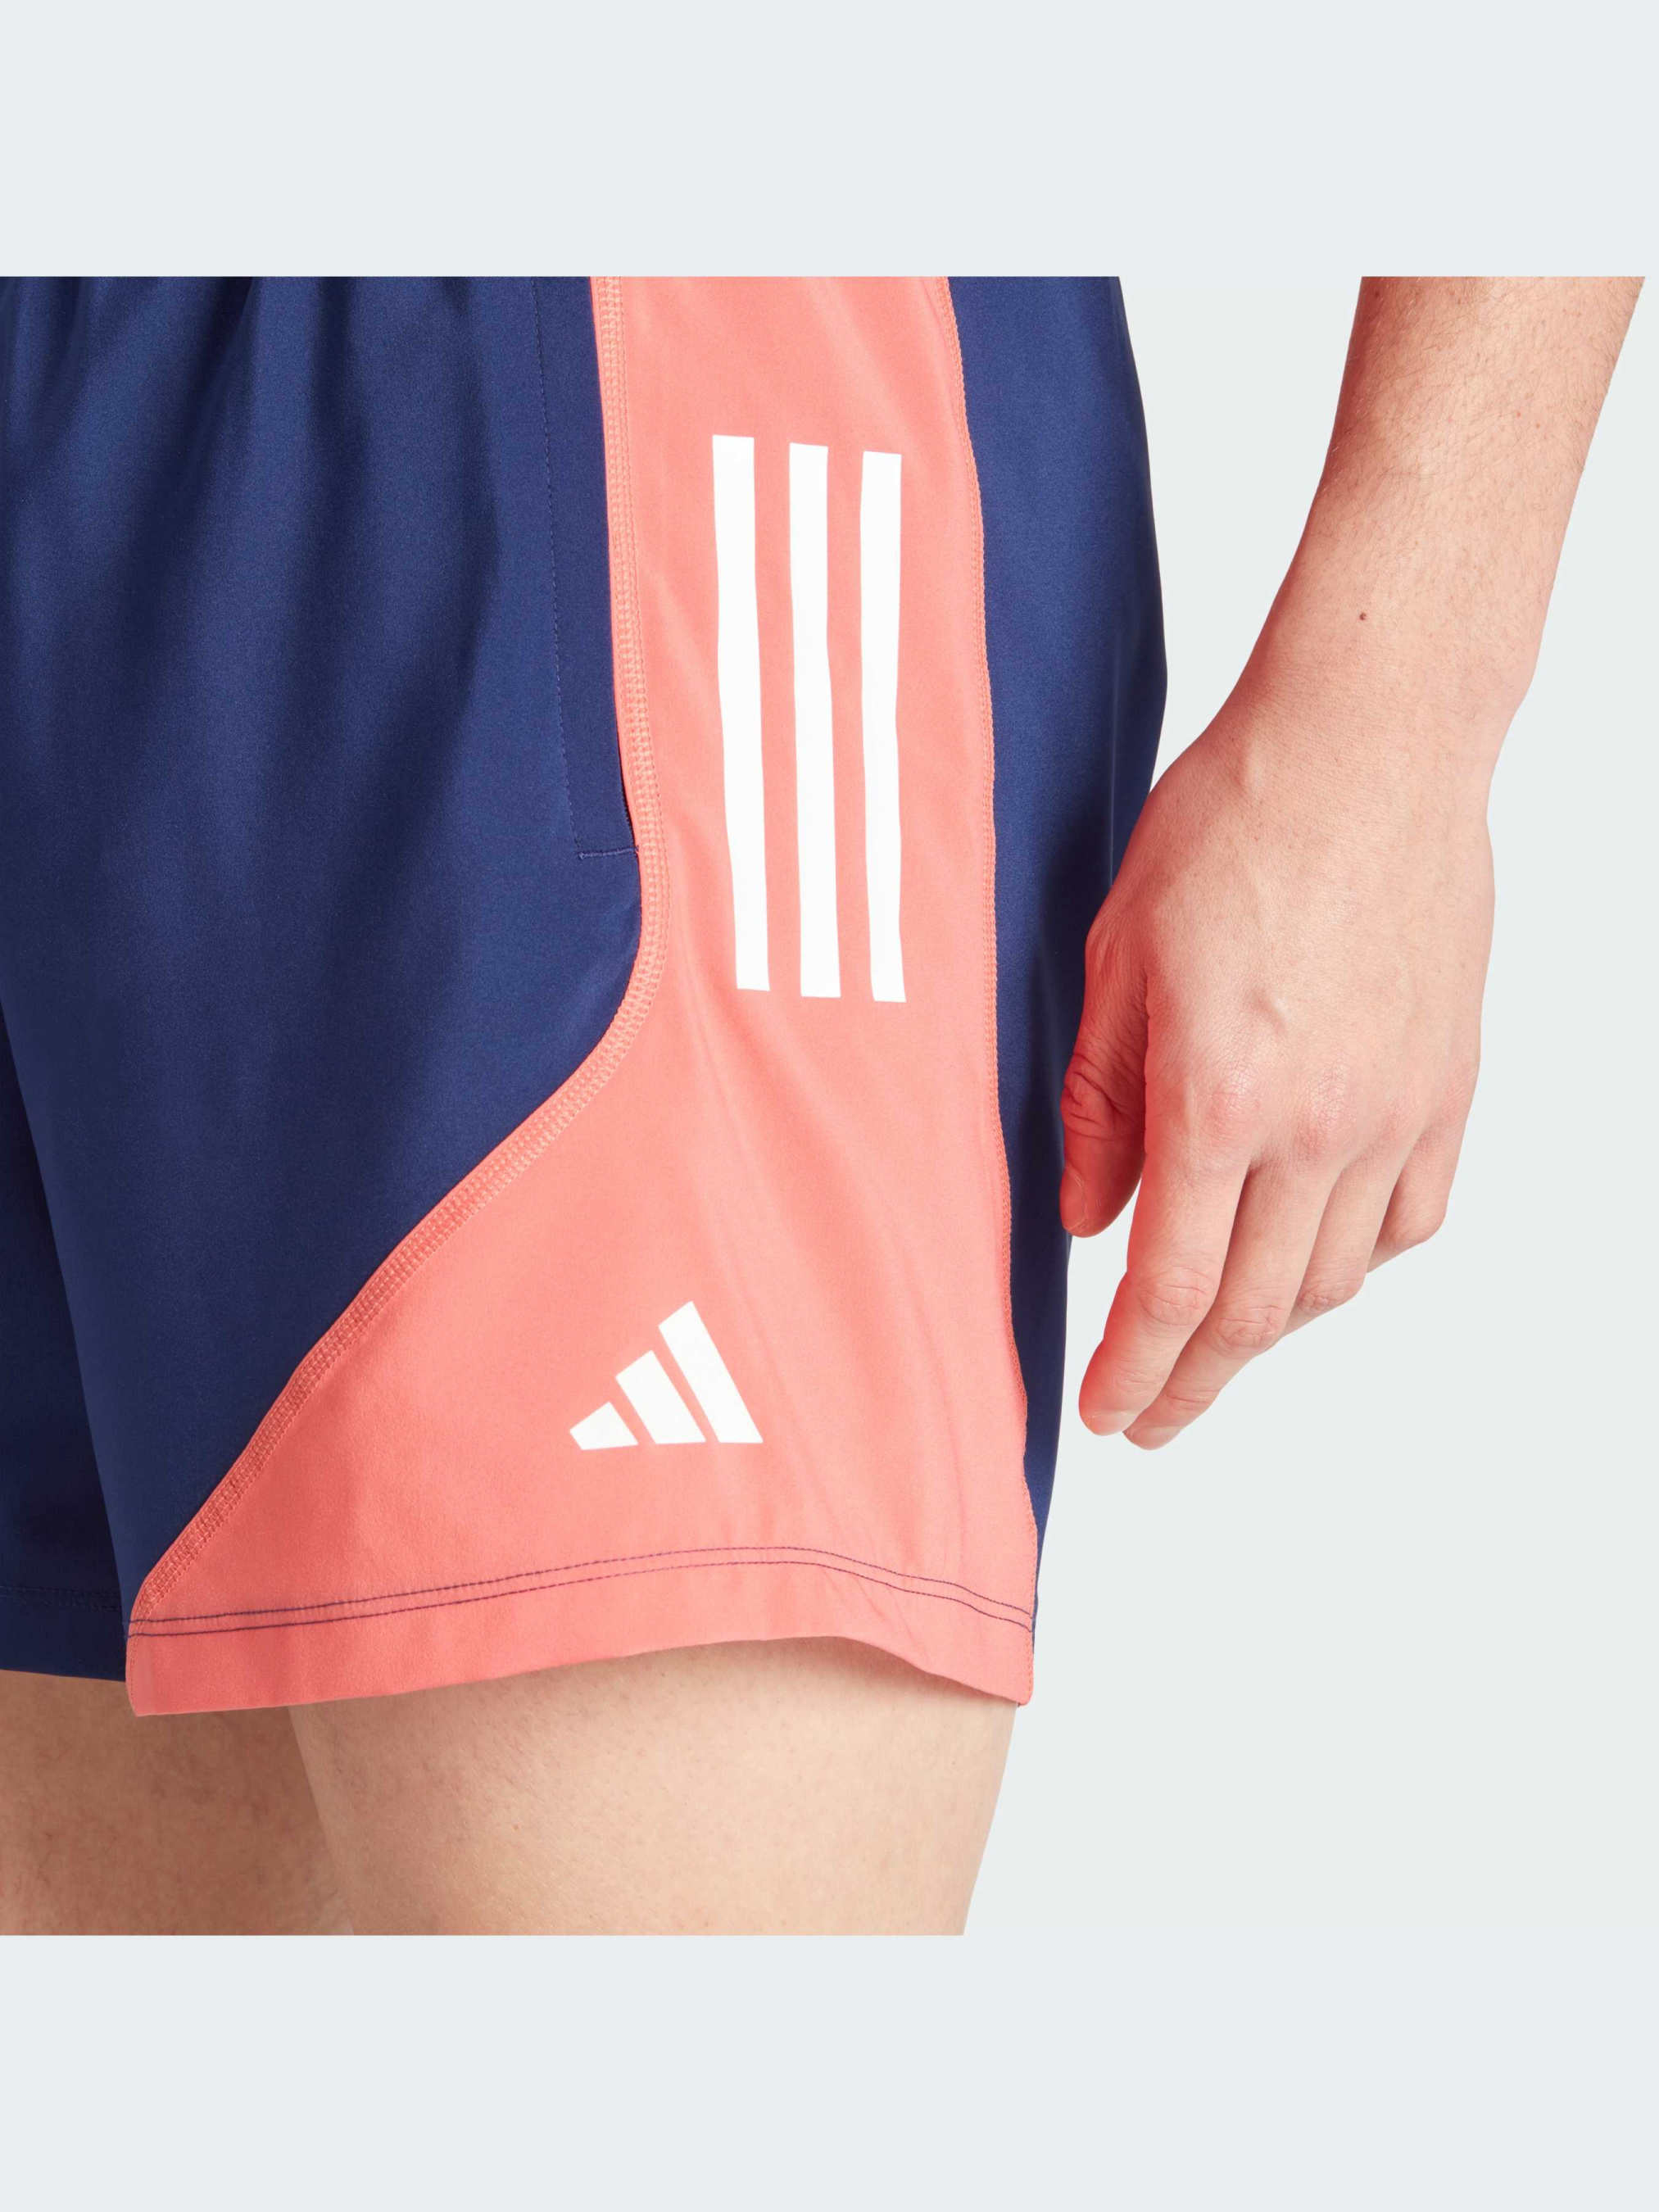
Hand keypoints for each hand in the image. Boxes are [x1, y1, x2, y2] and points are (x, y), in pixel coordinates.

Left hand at [1060, 678, 1493, 1446]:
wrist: (1369, 745)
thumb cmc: (1232, 825)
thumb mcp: (1115, 959)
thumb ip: (1099, 1105)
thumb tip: (1089, 1220)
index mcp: (1217, 1101)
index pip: (1168, 1291)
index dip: (1133, 1371)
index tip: (1109, 1414)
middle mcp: (1318, 1128)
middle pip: (1252, 1313)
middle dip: (1191, 1383)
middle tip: (1152, 1418)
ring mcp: (1397, 1114)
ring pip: (1333, 1281)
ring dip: (1266, 1331)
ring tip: (1215, 1338)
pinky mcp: (1449, 1087)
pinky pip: (1409, 1221)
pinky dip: (1356, 1263)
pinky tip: (1314, 1259)